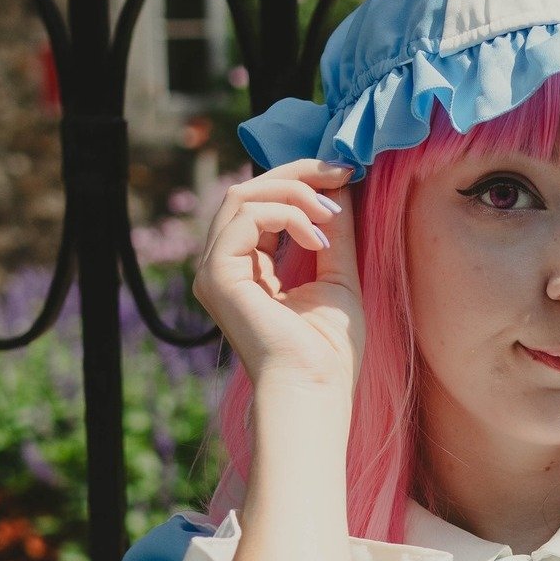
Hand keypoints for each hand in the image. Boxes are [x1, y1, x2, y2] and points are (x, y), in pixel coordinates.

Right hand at [192, 157, 365, 395]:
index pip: (263, 204)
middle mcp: (225, 265)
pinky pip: (245, 216)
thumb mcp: (337, 276)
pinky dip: (286, 215)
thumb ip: (333, 231)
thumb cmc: (329, 350)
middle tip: (341, 173)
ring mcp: (215, 270)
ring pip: (242, 195)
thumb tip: (338, 185)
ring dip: (295, 192)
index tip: (344, 173)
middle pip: (248, 190)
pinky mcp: (217, 274)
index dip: (301, 180)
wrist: (315, 388)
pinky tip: (318, 240)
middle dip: (298, 174)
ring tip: (331, 216)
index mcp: (249, 268)